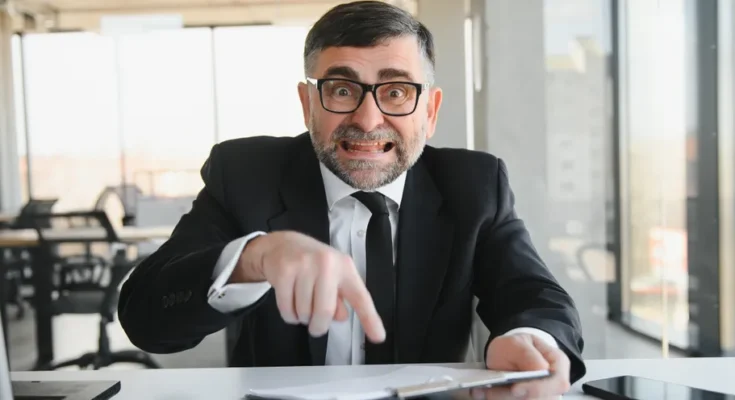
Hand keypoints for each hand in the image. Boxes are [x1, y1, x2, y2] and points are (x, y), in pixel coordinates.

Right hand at [235, 231, 385, 342]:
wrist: (282, 244)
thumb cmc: (312, 264)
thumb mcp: (332, 276)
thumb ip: (341, 298)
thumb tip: (341, 317)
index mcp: (345, 267)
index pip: (360, 297)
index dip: (369, 319)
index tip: (378, 337)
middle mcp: (327, 264)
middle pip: (325, 312)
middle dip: (319, 326)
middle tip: (315, 325)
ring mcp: (304, 266)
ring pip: (304, 312)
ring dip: (302, 318)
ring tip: (300, 303)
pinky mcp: (284, 271)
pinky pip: (287, 309)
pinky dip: (289, 315)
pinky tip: (289, 303)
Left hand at [470, 333, 569, 399]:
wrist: (509, 354)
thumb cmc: (516, 347)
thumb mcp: (517, 342)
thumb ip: (527, 354)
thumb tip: (541, 368)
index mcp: (558, 364)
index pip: (557, 382)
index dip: (538, 389)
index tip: (516, 389)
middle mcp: (553, 385)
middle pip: (541, 399)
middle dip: (513, 397)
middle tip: (490, 391)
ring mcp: (542, 396)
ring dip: (503, 398)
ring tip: (483, 391)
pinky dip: (499, 398)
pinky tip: (483, 393)